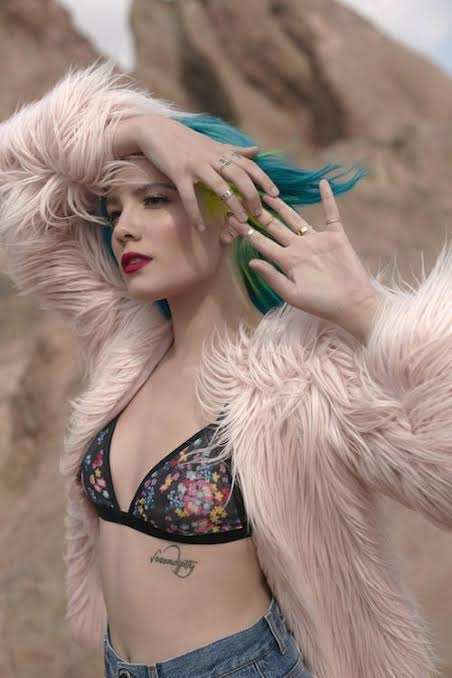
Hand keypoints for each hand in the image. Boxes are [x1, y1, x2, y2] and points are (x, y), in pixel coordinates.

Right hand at [111, 115, 279, 230]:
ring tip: (240, 222)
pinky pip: (189, 196)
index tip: (276, 195)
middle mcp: (212, 157)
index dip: (263, 179)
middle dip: (252, 195)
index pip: (248, 165)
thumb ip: (235, 150)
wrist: (155, 130)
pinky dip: (195, 213)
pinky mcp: (178, 173)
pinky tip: (201, 227)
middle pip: (239, 176)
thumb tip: (257, 151)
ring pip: (219, 186)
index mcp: (221, 151)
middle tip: (259, 214)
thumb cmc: (185, 139)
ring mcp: (196, 165)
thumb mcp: (213, 143)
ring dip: (232, 205)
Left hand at [225, 179, 378, 327]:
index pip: (262, 243)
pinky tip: (322, 183)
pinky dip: (328, 198)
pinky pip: (331, 214)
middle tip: (244, 198)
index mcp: (287, 262)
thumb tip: (251, 261)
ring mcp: (316, 241)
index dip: (246, 231)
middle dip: (259, 214)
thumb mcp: (292, 294)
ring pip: (296, 218)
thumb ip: (272, 276)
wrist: (351, 304)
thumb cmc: (321, 304)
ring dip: (282, 206)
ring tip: (268, 193)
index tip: (231, 219)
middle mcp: (299, 248)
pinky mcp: (336, 237)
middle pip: (275, 227)